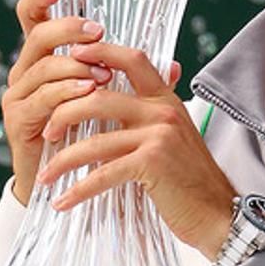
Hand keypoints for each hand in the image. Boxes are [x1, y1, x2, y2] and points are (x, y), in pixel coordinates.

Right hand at [1, 0, 118, 204]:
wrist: (64, 183)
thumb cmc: (89, 136)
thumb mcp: (116, 102)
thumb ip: (138, 82)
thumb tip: (176, 66)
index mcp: (45, 59)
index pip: (31, 19)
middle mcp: (25, 72)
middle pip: (38, 35)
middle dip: (69, 30)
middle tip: (98, 31)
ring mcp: (17, 95)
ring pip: (43, 66)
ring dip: (75, 66)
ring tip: (102, 73)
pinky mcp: (17, 120)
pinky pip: (41, 98)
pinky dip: (65, 92)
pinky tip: (87, 92)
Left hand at [36, 43, 235, 260]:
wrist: (219, 213)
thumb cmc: (191, 180)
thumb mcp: (174, 136)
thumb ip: (149, 116)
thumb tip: (115, 104)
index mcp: (166, 100)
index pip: (133, 60)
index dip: (100, 52)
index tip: (70, 55)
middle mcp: (162, 112)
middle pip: (99, 97)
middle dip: (64, 114)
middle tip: (47, 133)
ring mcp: (159, 136)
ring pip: (95, 140)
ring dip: (63, 159)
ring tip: (45, 174)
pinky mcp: (152, 163)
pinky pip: (103, 173)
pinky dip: (78, 190)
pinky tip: (62, 201)